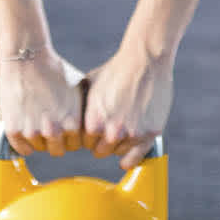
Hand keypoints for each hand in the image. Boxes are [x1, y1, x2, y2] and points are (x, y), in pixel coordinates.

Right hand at [0, 48, 87, 157]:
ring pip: (38, 148)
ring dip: (37, 139)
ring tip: (35, 121)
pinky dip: (22, 142)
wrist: (26, 57)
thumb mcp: (77, 89)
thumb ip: (80, 110)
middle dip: (54, 140)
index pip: (74, 145)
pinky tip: (24, 129)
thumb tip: (88, 122)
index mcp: (72, 123)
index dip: (69, 137)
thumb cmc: (52, 69)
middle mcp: (54, 131)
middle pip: (57, 150)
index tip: (63, 129)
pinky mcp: (14, 129)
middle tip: (48, 126)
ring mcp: (33, 131)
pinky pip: (21, 148)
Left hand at [83, 45, 173, 169]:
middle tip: (106, 133)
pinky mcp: (150, 134)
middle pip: (100, 151)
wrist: (145, 60)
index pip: (84, 142)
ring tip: (120, 132)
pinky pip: (136, 158)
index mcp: (94, 121)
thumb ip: (81, 107)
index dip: (88, 137)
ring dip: (118, 146)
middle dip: (101, 143)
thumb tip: (68, 118)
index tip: (92, 132)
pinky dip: (130, 159)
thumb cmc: (116, 70)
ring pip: (119, 153)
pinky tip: (125, 159)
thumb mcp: (90, 86)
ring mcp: (132, 134)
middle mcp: (112, 131)